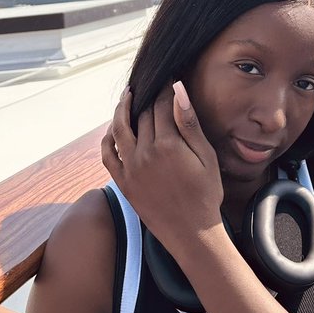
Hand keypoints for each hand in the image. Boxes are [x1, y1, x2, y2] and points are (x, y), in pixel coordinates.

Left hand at [103, 83, 224, 253]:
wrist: (191, 232)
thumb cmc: (205, 194)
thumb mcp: (205, 157)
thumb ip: (189, 123)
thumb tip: (178, 90)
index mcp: (167, 144)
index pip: (162, 105)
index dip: (165, 90)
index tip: (168, 80)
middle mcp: (144, 152)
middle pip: (143, 115)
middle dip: (148, 97)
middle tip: (151, 85)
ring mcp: (130, 167)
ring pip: (120, 128)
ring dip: (122, 109)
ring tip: (127, 95)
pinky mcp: (123, 182)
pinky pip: (108, 155)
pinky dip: (107, 139)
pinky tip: (112, 129)